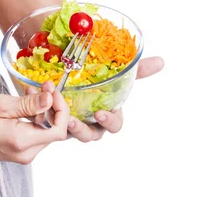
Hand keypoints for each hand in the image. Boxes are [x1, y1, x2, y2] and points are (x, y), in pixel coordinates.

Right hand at [0, 90, 69, 164]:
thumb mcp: (0, 105)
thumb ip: (28, 104)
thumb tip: (50, 100)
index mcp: (22, 141)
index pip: (59, 129)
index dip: (61, 108)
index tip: (52, 91)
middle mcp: (26, 152)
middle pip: (55, 129)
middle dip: (53, 105)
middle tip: (44, 85)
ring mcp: (23, 154)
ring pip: (46, 130)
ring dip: (44, 109)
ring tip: (32, 91)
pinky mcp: (19, 151)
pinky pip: (36, 133)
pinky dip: (36, 117)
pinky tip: (27, 103)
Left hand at [31, 56, 164, 142]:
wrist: (69, 63)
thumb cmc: (97, 74)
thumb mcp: (117, 69)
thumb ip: (138, 68)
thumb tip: (161, 61)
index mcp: (107, 111)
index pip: (114, 124)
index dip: (109, 121)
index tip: (101, 113)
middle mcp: (90, 120)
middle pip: (90, 135)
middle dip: (82, 130)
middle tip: (74, 121)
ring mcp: (69, 121)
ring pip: (67, 133)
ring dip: (60, 126)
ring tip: (55, 117)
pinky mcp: (50, 117)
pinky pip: (45, 120)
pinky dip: (40, 109)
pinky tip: (35, 96)